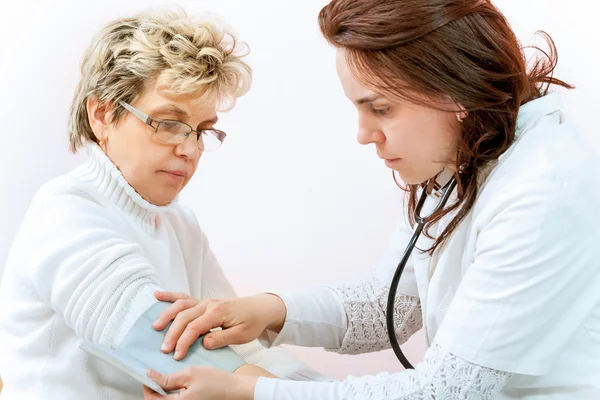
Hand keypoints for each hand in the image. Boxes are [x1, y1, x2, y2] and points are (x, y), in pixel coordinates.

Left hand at [142, 365, 270, 399]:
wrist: (236, 389)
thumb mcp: (190, 374)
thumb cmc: (218, 382)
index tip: (148, 373)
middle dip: (155, 388)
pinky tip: (180, 381)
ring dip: (165, 390)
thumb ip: (168, 378)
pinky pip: (178, 399)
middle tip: (158, 373)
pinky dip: (175, 391)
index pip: (151, 399)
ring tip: (169, 375)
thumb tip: (151, 376)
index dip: (147, 385)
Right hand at [153, 291, 286, 359]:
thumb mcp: (241, 335)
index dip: (184, 342)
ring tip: (155, 327)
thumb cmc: (252, 322)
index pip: (195, 328)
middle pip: (185, 317)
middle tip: (164, 349)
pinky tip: (157, 295)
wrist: (260, 308)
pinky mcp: (203, 301)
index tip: (177, 355)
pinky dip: (170, 296)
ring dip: (167, 315)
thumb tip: (204, 343)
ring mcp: (205, 301)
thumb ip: (222, 339)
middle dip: (172, 333)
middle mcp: (209, 304)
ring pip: (181, 305)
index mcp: (218, 312)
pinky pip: (184, 297)